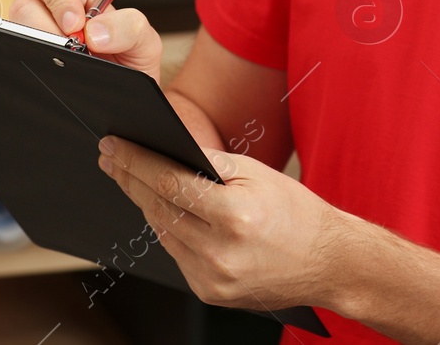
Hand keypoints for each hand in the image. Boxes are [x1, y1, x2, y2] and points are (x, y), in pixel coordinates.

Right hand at [12, 0, 161, 80]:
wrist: (127, 99)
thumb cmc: (130, 62)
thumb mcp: (143, 40)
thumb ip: (130, 27)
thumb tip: (95, 32)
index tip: (75, 22)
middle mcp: (48, 12)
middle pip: (23, 2)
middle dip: (44, 25)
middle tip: (70, 45)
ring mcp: (35, 38)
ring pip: (18, 32)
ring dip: (45, 48)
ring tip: (72, 63)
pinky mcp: (30, 61)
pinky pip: (20, 58)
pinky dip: (39, 67)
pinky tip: (62, 75)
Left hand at [98, 137, 353, 311]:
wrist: (328, 263)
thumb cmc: (295, 213)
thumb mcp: (257, 173)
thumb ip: (210, 162)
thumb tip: (166, 149)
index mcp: (234, 216)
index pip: (169, 182)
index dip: (136, 161)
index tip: (113, 145)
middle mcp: (220, 252)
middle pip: (158, 208)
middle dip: (130, 179)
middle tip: (111, 158)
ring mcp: (213, 278)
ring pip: (162, 232)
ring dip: (144, 203)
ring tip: (129, 178)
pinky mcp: (210, 293)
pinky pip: (176, 254)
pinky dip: (167, 230)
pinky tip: (161, 210)